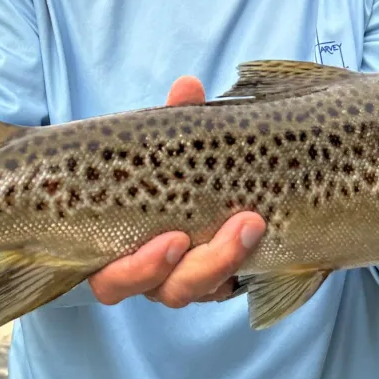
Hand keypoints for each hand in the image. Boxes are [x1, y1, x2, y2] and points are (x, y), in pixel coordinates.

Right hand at [88, 75, 266, 306]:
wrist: (181, 186)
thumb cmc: (152, 169)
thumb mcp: (161, 146)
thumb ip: (174, 121)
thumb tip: (188, 86)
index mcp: (115, 253)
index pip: (113, 278)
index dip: (140, 268)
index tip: (176, 239)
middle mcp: (148, 277)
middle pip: (170, 292)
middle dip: (207, 265)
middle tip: (244, 224)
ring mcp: (181, 280)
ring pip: (202, 291)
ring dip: (230, 262)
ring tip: (255, 223)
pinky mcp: (213, 279)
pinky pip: (227, 286)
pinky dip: (243, 266)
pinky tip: (265, 240)